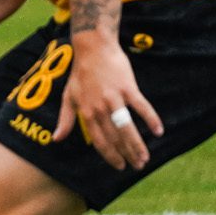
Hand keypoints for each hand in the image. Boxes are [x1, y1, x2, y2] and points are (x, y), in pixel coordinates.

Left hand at [57, 32, 163, 170]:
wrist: (92, 48)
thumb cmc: (80, 73)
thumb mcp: (68, 97)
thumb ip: (65, 119)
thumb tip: (56, 139)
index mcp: (86, 112)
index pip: (99, 140)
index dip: (110, 155)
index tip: (119, 166)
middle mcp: (99, 107)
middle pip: (115, 137)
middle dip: (127, 154)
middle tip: (138, 166)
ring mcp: (114, 97)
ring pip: (127, 127)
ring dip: (137, 144)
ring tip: (145, 157)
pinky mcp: (128, 87)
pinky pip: (141, 106)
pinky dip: (151, 119)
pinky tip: (159, 131)